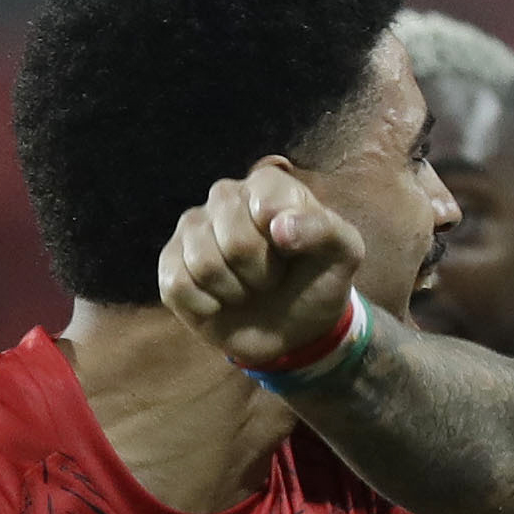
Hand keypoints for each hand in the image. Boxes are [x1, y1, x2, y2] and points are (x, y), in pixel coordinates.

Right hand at [159, 169, 367, 374]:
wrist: (296, 327)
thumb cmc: (318, 281)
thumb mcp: (343, 254)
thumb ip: (324, 230)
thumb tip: (278, 227)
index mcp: (267, 186)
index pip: (265, 199)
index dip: (286, 238)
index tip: (295, 252)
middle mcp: (224, 198)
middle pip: (234, 239)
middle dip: (262, 273)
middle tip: (273, 278)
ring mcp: (192, 229)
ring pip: (203, 264)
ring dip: (236, 291)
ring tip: (249, 289)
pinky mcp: (170, 264)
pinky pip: (177, 286)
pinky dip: (207, 306)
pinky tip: (222, 302)